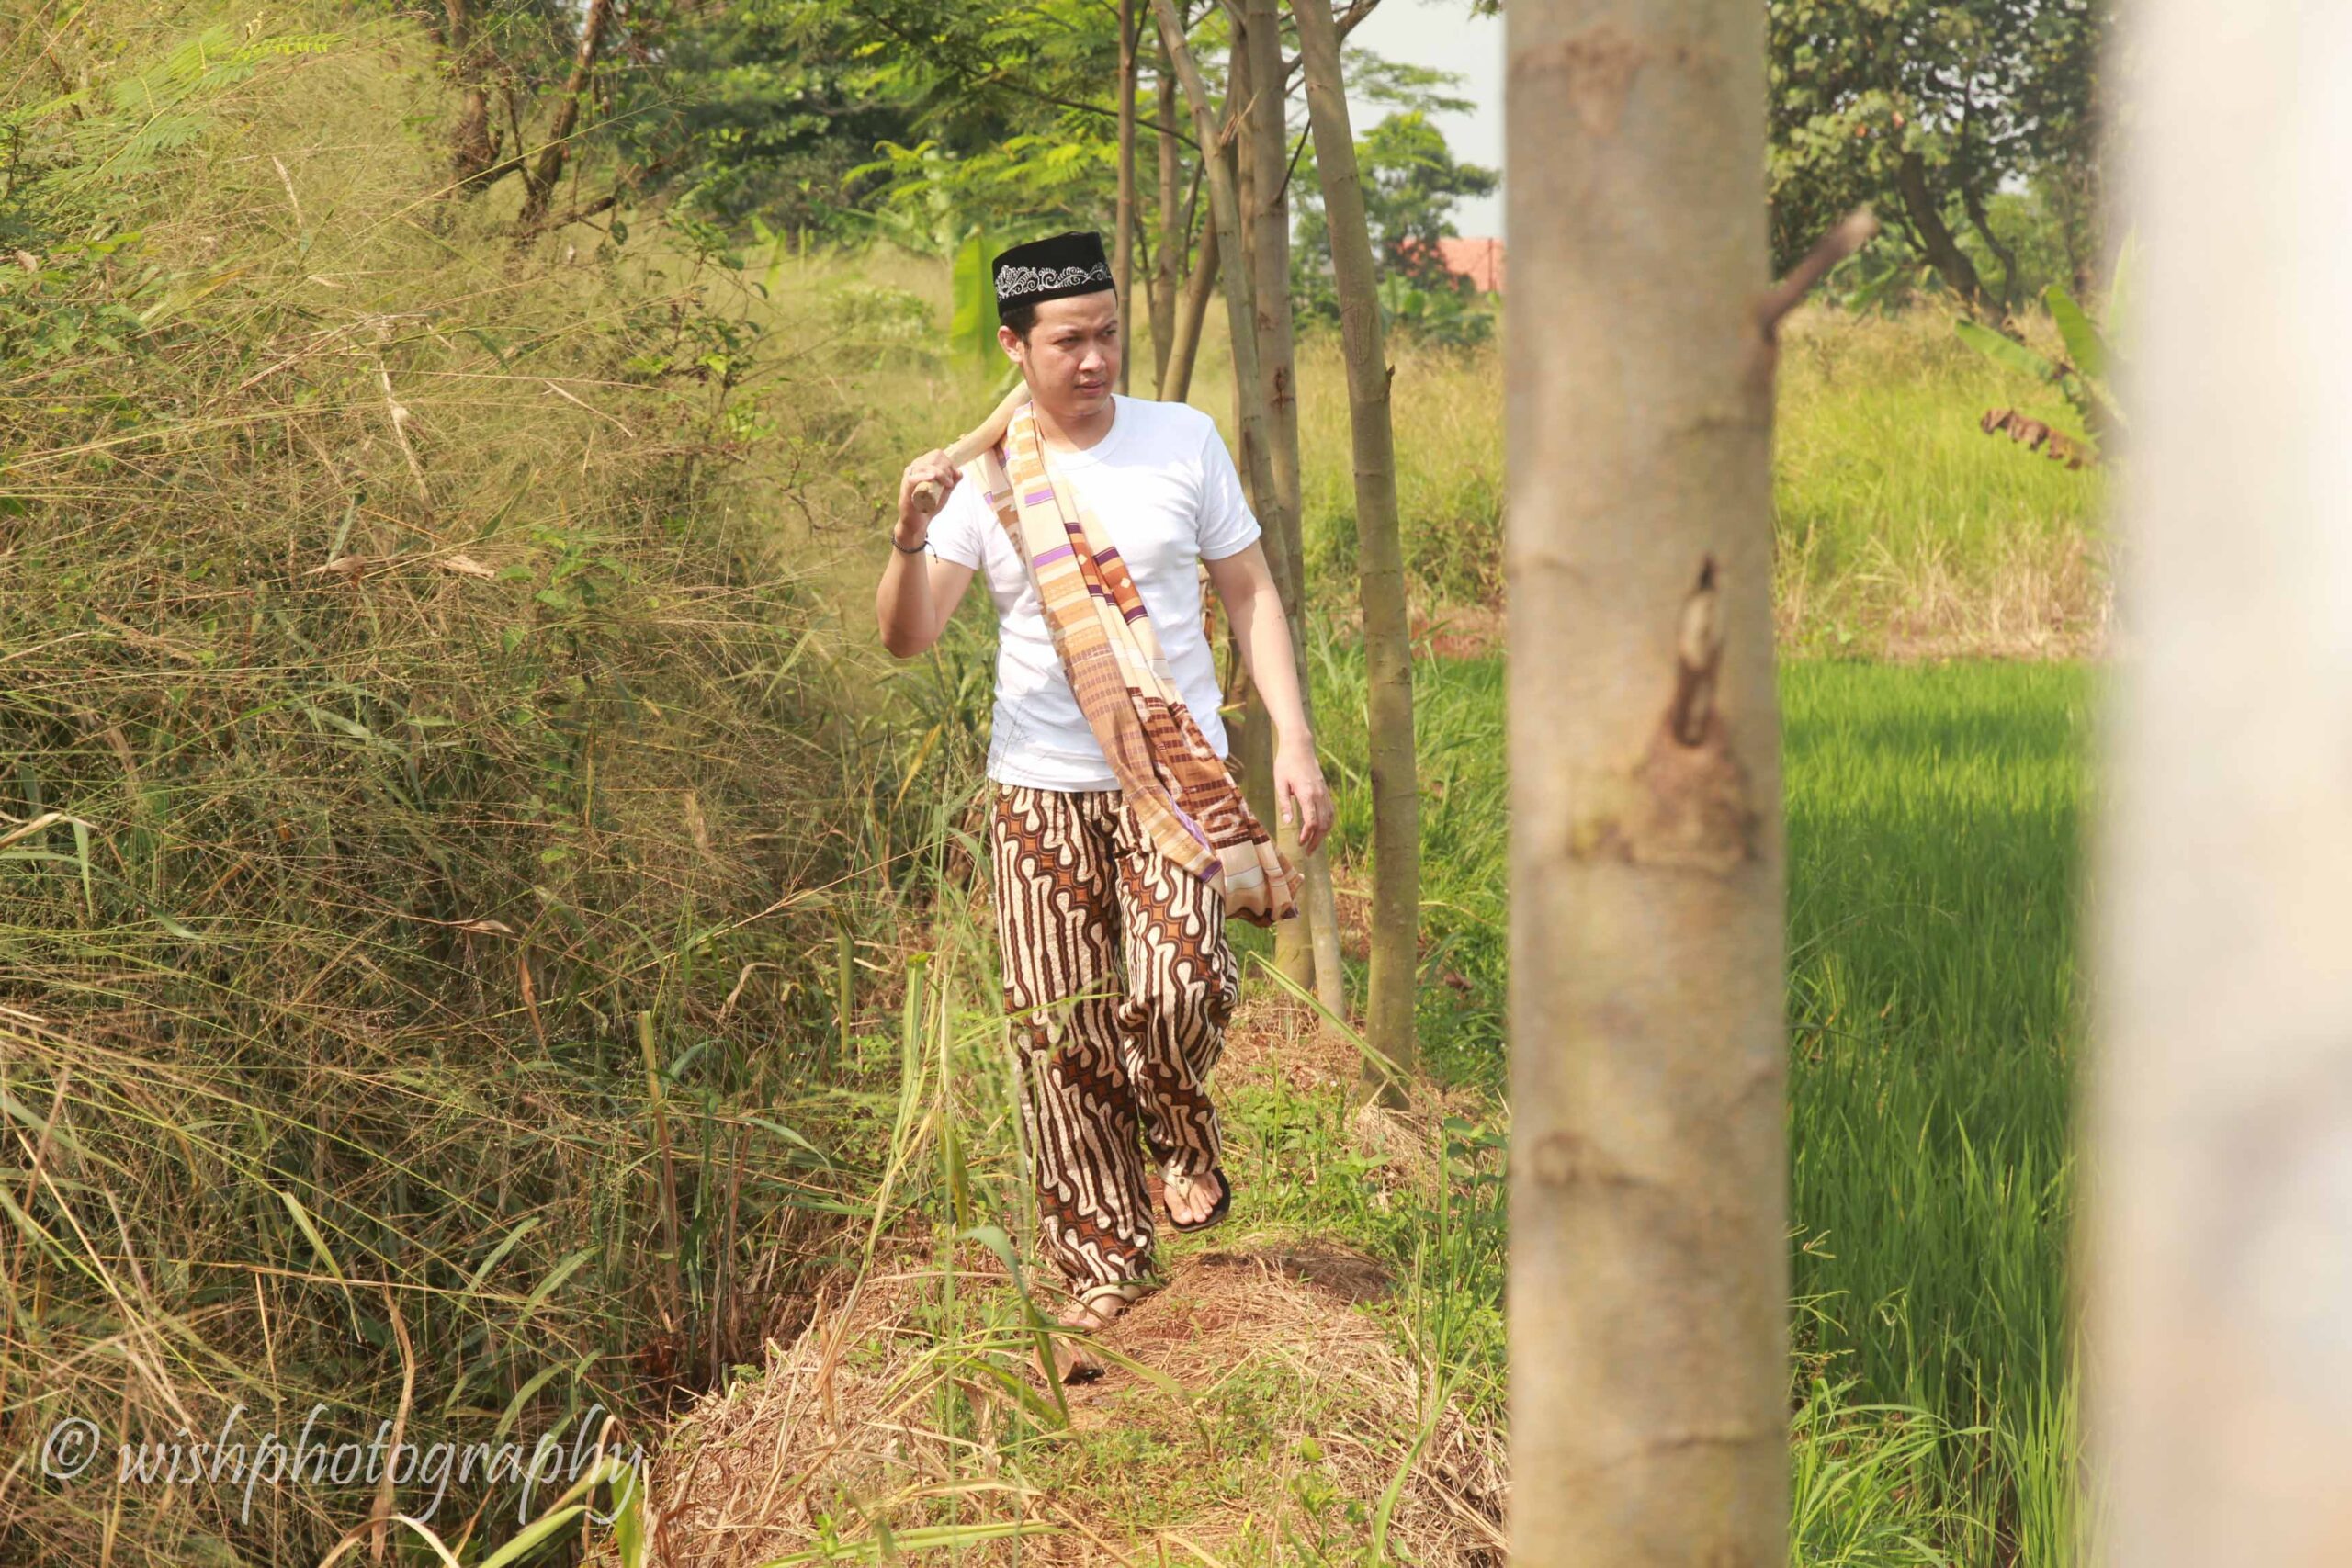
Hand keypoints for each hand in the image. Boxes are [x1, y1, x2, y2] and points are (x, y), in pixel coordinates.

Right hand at [896, 449, 960, 540]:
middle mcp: (915, 468)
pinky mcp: (906, 488)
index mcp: (922, 466)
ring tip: (946, 485)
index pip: (937, 454)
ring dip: (941, 474)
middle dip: (946, 468)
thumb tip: (959, 472)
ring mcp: (909, 477)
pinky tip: (932, 477)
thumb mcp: (943, 493)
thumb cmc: (929, 506)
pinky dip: (924, 476)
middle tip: (949, 483)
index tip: (952, 477)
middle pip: (934, 457)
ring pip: (926, 465)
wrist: (918, 522)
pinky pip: (913, 478)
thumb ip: (951, 482)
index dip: (948, 463)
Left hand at [1274, 737, 1333, 854]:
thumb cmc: (1286, 763)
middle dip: (1316, 840)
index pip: (1312, 822)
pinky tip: (1321, 830)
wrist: (1300, 747)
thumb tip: (1288, 822)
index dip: (1307, 836)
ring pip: (1329, 819)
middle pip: (1323, 824)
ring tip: (1313, 844)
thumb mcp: (1280, 783)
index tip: (1300, 844)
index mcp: (1307, 794)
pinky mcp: (1325, 791)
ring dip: (1323, 834)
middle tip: (1307, 851)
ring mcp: (1324, 793)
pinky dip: (1327, 823)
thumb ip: (1284, 803)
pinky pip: (1330, 811)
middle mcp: (1319, 795)